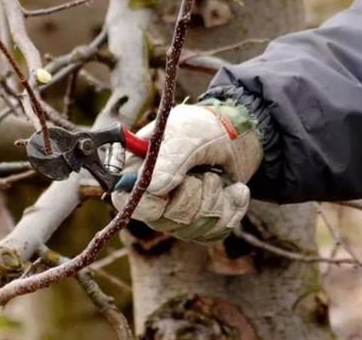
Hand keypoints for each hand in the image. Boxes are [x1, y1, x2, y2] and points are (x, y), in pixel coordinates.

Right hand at [111, 103, 262, 243]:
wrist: (238, 137)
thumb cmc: (204, 129)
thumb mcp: (187, 135)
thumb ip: (169, 160)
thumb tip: (152, 189)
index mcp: (136, 171)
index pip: (123, 201)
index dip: (145, 203)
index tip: (167, 191)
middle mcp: (152, 197)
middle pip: (163, 220)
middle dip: (192, 196)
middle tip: (204, 172)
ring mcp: (175, 214)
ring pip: (192, 229)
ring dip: (215, 200)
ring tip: (218, 176)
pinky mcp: (200, 224)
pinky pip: (215, 232)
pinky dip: (231, 209)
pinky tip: (234, 189)